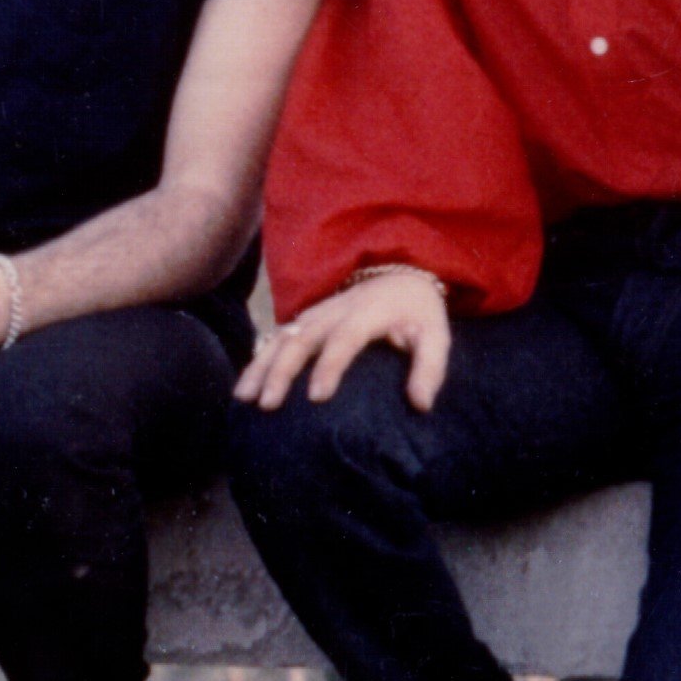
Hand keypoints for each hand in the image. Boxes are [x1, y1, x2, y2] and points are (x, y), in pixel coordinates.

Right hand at [236, 270, 449, 413]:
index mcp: (367, 313)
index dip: (330, 366)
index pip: (344, 340)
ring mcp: (315, 314)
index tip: (317, 397)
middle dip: (282, 371)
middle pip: (302, 339)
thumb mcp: (436, 336)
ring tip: (244, 398)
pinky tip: (243, 387)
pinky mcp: (305, 320)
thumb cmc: (418, 312)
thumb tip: (422, 405)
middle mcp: (335, 311)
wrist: (400, 274)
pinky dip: (257, 360)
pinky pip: (275, 339)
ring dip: (260, 367)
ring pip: (281, 338)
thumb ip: (430, 368)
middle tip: (268, 404)